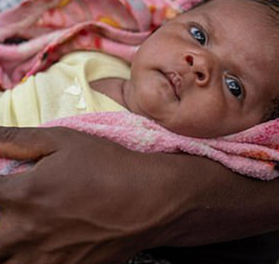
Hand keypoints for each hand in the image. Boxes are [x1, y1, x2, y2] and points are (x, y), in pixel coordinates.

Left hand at [0, 126, 278, 263]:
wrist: (150, 201)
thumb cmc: (109, 166)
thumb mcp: (64, 140)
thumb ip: (17, 140)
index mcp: (20, 197)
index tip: (7, 184)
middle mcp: (22, 234)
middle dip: (1, 217)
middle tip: (15, 206)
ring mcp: (39, 261)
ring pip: (5, 256)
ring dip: (10, 240)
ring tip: (25, 225)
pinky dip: (29, 254)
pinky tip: (44, 240)